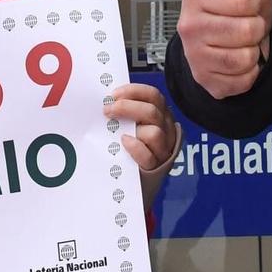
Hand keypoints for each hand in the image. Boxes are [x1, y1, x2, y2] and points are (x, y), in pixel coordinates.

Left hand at [107, 83, 180, 202]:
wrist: (136, 180)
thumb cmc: (132, 147)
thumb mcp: (133, 124)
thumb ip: (126, 113)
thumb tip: (106, 100)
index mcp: (160, 114)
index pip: (153, 95)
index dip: (133, 91)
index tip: (113, 95)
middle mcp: (165, 129)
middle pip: (152, 111)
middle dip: (127, 107)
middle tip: (107, 111)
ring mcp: (163, 148)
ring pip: (154, 133)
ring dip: (133, 128)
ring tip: (115, 130)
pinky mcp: (156, 166)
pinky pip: (148, 156)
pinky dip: (135, 148)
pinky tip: (124, 143)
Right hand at [176, 0, 271, 98]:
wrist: (229, 45)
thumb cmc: (240, 6)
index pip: (245, 1)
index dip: (255, 3)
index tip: (246, 3)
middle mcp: (188, 25)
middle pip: (248, 31)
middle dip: (255, 28)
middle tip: (245, 24)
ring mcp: (194, 56)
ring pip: (246, 57)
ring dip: (253, 51)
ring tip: (242, 43)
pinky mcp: (205, 82)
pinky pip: (243, 79)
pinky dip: (249, 73)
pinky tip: (238, 63)